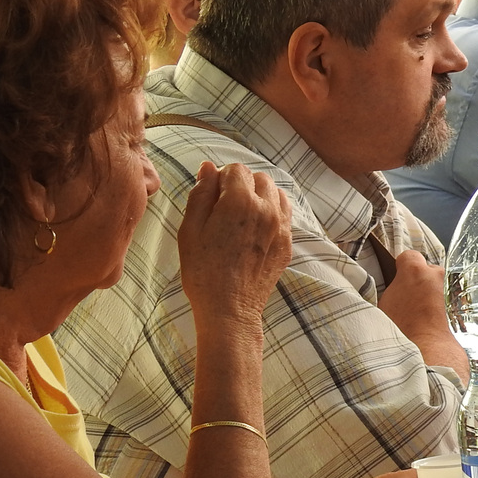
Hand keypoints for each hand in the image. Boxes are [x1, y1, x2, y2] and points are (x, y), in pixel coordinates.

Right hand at [178, 161, 291, 321]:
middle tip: (224, 206)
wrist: (229, 309)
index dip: (221, 177)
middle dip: (242, 184)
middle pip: (259, 177)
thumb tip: (208, 167)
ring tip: (241, 215)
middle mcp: (267, 210)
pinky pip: (285, 214)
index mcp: (240, 202)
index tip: (212, 194)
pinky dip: (272, 212)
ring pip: (276, 193)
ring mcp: (282, 228)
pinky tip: (256, 227)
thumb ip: (201, 193)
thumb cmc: (203, 271)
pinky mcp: (287, 244)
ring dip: (260, 195)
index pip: (237, 169)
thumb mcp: (190, 229)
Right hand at [379, 251, 469, 379]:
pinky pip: (436, 298)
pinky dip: (428, 304)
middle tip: (401, 296)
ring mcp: (444, 289)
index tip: (393, 279)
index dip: (399, 267)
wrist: (424, 349)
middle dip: (414, 279)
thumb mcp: (382, 303)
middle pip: (423, 269)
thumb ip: (388, 288)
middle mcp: (433, 275)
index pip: (408, 256)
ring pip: (431, 284)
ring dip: (422, 292)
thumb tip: (386, 288)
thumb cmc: (400, 326)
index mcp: (415, 270)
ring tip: (409, 309)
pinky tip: (416, 317)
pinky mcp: (450, 306)